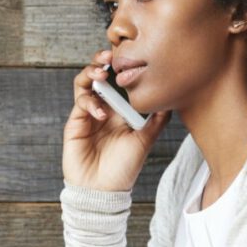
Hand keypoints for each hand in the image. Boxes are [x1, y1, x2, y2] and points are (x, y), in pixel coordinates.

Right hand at [62, 48, 171, 191]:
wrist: (103, 191)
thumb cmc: (123, 168)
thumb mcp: (145, 140)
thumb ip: (156, 119)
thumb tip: (170, 98)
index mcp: (120, 109)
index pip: (118, 79)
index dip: (120, 65)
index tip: (129, 55)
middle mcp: (103, 107)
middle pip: (98, 74)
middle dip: (101, 61)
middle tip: (109, 56)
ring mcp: (88, 114)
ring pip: (84, 83)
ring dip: (90, 73)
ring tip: (101, 75)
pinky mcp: (75, 123)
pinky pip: (80, 102)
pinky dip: (90, 102)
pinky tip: (101, 113)